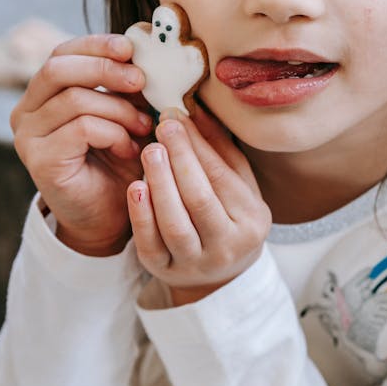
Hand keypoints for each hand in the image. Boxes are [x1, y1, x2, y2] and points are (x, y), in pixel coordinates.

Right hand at [10, 34, 152, 254]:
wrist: (109, 218)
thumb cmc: (118, 160)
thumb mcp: (124, 113)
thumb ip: (124, 84)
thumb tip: (144, 52)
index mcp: (43, 93)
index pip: (61, 52)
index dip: (95, 44)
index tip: (130, 46)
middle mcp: (26, 112)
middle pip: (58, 68)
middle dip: (105, 68)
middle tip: (141, 80)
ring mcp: (27, 137)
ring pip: (75, 99)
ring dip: (120, 109)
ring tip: (145, 126)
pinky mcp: (39, 161)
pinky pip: (82, 128)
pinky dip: (114, 133)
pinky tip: (129, 148)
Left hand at [127, 103, 271, 303]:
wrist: (220, 276)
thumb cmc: (229, 217)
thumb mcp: (236, 183)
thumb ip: (218, 148)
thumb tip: (195, 109)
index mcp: (252, 219)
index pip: (221, 177)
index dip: (197, 145)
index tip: (175, 117)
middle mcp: (228, 245)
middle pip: (200, 199)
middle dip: (180, 159)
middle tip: (161, 127)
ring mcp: (196, 263)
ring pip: (175, 224)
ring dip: (160, 184)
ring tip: (149, 151)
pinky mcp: (166, 272)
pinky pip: (151, 245)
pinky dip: (141, 216)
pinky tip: (135, 187)